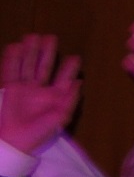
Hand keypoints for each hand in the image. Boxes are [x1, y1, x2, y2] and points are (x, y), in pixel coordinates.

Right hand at [0, 33, 83, 153]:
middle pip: (44, 66)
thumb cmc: (40, 132)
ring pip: (28, 65)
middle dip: (47, 53)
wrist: (15, 140)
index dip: (70, 68)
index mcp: (56, 97)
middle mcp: (41, 89)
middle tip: (51, 37)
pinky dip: (12, 59)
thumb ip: (70, 99)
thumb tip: (79, 82)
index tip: (75, 57)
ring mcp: (25, 87)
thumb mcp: (60, 117)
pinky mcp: (10, 88)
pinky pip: (10, 70)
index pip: (64, 78)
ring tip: (32, 36)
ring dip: (30, 51)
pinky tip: (15, 47)